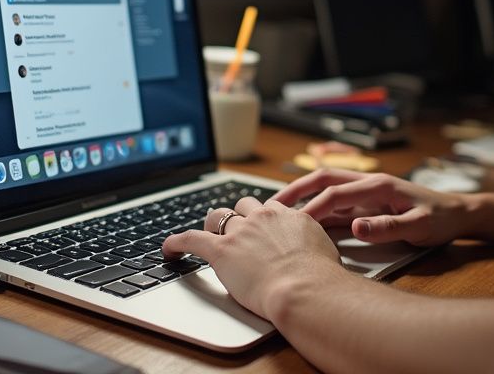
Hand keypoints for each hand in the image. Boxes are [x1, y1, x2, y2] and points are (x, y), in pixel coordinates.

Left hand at [161, 196, 345, 318]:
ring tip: (205, 236)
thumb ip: (312, 245)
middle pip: (242, 206)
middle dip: (236, 216)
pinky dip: (176, 242)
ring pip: (218, 216)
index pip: (269, 208)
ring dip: (211, 225)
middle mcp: (263, 217)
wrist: (305, 288)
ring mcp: (241, 232)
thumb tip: (314, 253)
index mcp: (289, 216)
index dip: (262, 219)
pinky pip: (191, 238)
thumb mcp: (325, 251)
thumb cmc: (320, 278)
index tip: (259, 228)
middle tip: (233, 231)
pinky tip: (169, 248)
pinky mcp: (221, 250)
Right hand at [270, 169, 469, 246]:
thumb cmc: (441, 219)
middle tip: (272, 205)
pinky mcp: (369, 204)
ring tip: (279, 213)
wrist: (458, 215)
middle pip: (324, 180)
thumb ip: (388, 227)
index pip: (336, 194)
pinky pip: (338, 204)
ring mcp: (368, 193)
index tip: (292, 223)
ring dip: (304, 198)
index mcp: (379, 185)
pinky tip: (305, 223)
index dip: (312, 208)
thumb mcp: (419, 226)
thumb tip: (356, 227)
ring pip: (328, 190)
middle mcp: (370, 184)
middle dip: (297, 190)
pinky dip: (318, 210)